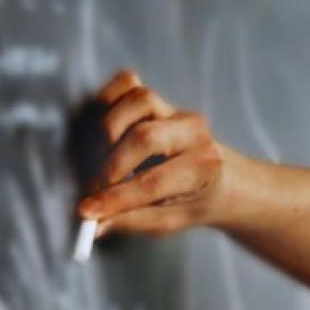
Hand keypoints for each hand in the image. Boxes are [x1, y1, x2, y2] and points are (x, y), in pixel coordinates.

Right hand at [75, 69, 227, 235]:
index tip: (86, 212)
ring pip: (139, 100)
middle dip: (111, 167)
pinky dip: (108, 98)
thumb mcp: (171, 220)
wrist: (222, 177)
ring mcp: (176, 109)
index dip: (116, 198)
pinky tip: (104, 128)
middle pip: (144, 137)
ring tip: (103, 158)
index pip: (153, 181)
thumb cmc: (193, 200)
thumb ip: (133, 221)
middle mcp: (194, 131)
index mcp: (205, 165)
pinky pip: (128, 83)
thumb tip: (95, 226)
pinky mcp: (158, 98)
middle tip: (93, 189)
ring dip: (109, 129)